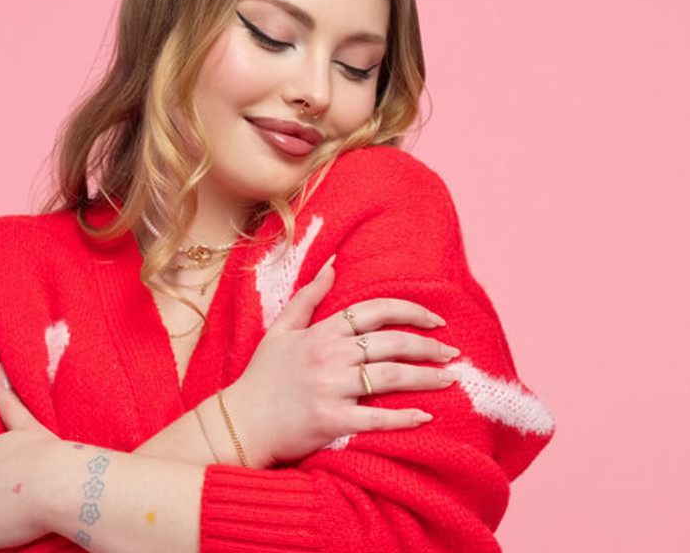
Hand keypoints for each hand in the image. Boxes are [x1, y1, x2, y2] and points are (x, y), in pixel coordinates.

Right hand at [223, 258, 461, 466]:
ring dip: (426, 377)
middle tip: (451, 352)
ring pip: (391, 377)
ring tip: (448, 379)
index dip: (411, 312)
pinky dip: (404, 417)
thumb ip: (308, 297)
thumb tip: (333, 265)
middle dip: (428, 346)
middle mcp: (329, 356)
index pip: (375, 311)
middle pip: (392, 343)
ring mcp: (330, 388)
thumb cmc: (260, 379)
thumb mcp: (280, 330)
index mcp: (321, 332)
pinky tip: (426, 416)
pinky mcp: (331, 420)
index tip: (435, 320)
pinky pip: (376, 417)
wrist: (238, 424)